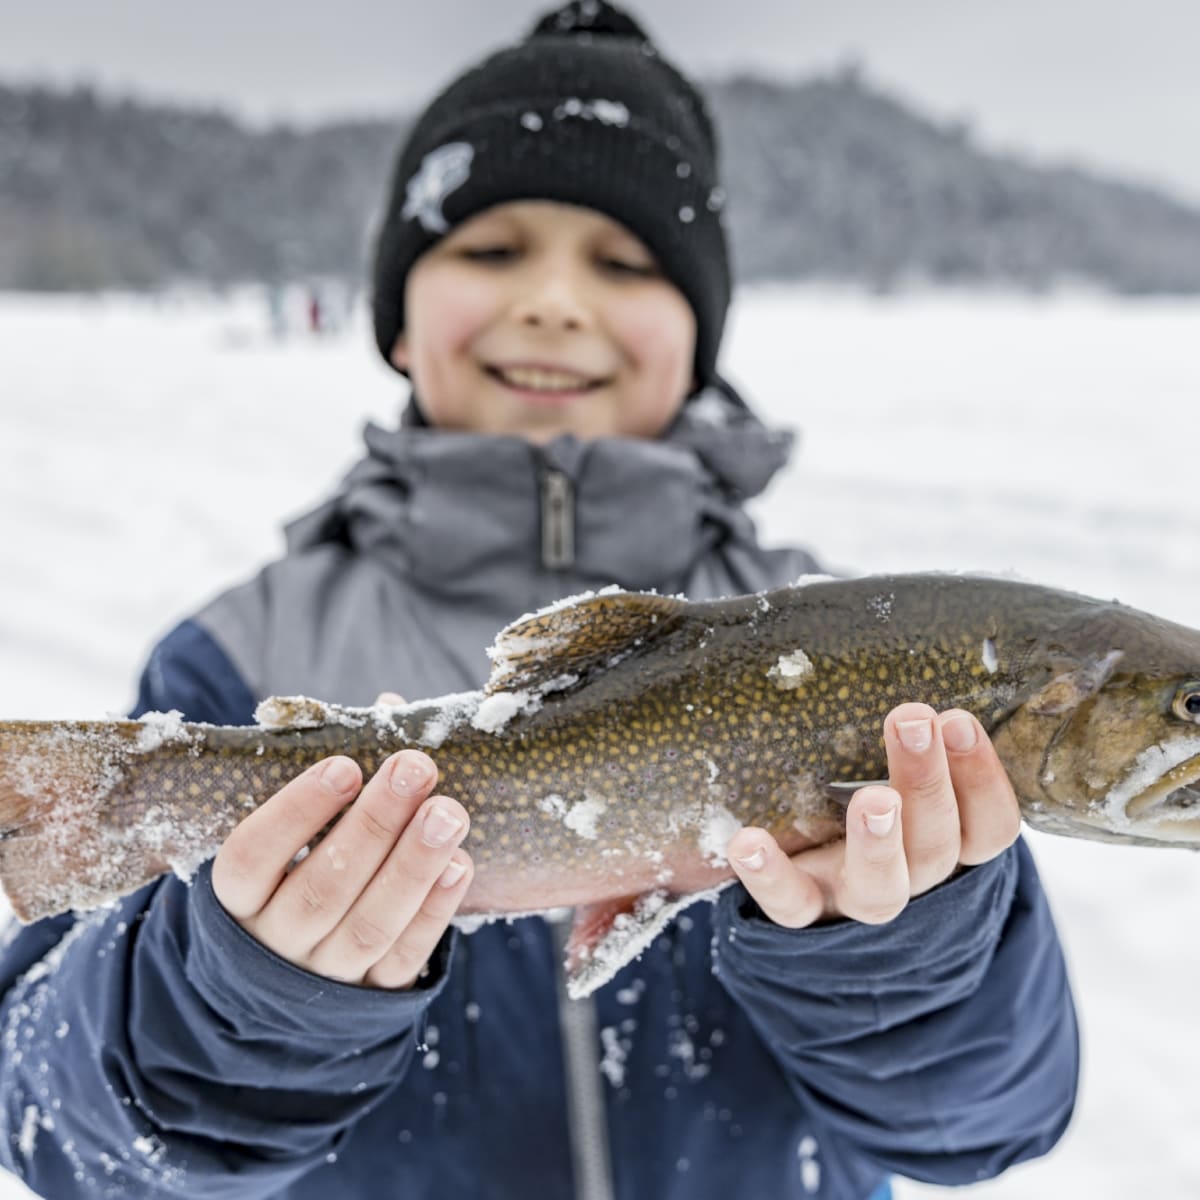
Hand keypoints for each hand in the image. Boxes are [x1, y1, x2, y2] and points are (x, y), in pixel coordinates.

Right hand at [211, 747, 472, 987]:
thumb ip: (336, 773)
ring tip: (449, 812)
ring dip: (413, 864)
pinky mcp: (372, 997)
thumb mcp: (294, 828)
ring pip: (368, 925)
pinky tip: (459, 865)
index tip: (344, 765)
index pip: (252, 856)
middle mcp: (274, 942)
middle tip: (416, 767)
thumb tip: (391, 709)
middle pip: (322, 888)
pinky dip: (433, 912)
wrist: (292, 976)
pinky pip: (403, 958)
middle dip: (374, 824)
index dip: (295, 811)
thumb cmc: (296, 869)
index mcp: (237, 897)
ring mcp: (323, 975)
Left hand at [726, 702, 1020, 927]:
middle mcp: (910, 874)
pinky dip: (770, 875)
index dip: (983, 779)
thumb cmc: (859, 786)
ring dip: (879, 842)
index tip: (958, 719)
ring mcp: (853, 895)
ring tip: (872, 799)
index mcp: (946, 840)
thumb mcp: (890, 757)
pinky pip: (789, 905)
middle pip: (936, 847)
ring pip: (881, 888)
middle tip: (913, 720)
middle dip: (928, 783)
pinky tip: (748, 841)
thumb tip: (901, 632)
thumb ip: (906, 720)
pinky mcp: (801, 906)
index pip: (989, 827)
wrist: (808, 870)